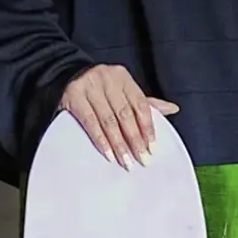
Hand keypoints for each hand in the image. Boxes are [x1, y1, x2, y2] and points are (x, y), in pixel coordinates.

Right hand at [60, 65, 178, 167]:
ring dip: (119, 144)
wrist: (64, 75)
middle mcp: (108, 79)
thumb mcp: (121, 89)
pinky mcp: (74, 96)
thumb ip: (144, 102)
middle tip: (142, 159)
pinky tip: (108, 154)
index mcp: (123, 77)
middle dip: (135, 140)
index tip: (153, 147)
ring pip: (109, 120)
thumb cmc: (99, 86)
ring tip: (126, 161)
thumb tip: (172, 109)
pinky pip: (90, 122)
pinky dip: (100, 140)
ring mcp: (90, 86)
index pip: (140, 105)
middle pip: (126, 114)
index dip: (148, 127)